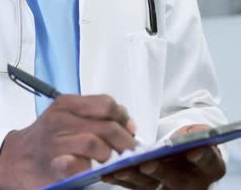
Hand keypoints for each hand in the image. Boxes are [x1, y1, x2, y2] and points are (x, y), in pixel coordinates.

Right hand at [0, 95, 136, 189]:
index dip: (123, 118)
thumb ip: (93, 115)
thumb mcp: (65, 116)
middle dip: (124, 141)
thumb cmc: (45, 138)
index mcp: (65, 104)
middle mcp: (59, 120)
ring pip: (94, 144)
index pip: (106, 104)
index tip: (128, 128)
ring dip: (108, 155)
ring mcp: (55, 143)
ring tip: (107, 160)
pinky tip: (90, 168)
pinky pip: (77, 164)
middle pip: (106, 126)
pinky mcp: (53, 165)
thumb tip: (128, 125)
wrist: (15, 158)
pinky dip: (88, 167)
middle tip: (127, 150)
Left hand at [103, 125, 225, 189]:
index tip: (192, 152)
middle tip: (147, 164)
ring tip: (120, 169)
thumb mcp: (194, 133)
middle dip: (161, 172)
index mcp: (209, 166)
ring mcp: (170, 188)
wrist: (179, 151)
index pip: (209, 164)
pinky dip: (120, 180)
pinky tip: (108, 174)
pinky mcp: (149, 188)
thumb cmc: (187, 139)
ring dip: (134, 177)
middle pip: (177, 180)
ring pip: (152, 186)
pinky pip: (134, 187)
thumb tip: (186, 134)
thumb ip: (192, 133)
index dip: (202, 158)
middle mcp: (192, 182)